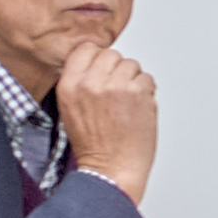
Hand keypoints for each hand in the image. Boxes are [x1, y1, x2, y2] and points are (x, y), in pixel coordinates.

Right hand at [57, 43, 156, 206]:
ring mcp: (116, 86)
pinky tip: (138, 108)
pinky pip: (147, 78)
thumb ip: (81, 82)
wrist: (111, 168)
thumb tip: (98, 63)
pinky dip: (147, 91)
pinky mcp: (138, 93)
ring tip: (127, 102)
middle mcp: (91, 83)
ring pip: (131, 64)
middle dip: (117, 70)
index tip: (103, 69)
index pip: (86, 49)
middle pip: (111, 54)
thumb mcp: (71, 109)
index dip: (98, 58)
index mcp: (70, 85)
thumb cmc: (94, 144)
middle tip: (118, 91)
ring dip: (134, 80)